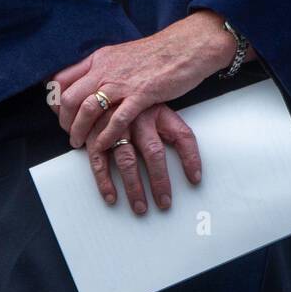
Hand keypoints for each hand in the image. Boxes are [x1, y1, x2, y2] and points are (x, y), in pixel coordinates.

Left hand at [51, 11, 236, 149]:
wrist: (186, 46)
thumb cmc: (157, 53)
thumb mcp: (122, 55)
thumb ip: (105, 68)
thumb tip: (90, 83)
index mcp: (100, 58)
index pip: (62, 78)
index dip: (54, 99)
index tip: (56, 113)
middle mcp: (106, 68)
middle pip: (69, 97)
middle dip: (64, 120)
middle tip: (68, 133)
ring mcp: (123, 82)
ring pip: (88, 109)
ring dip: (79, 131)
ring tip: (79, 144)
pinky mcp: (142, 95)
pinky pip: (117, 119)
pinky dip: (106, 135)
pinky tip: (102, 145)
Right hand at [84, 103, 200, 213]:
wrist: (100, 84)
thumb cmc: (134, 103)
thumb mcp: (157, 106)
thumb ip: (174, 129)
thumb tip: (193, 160)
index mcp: (158, 111)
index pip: (182, 135)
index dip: (191, 158)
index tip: (195, 179)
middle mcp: (138, 118)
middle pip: (154, 152)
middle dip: (160, 180)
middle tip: (164, 202)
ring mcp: (116, 126)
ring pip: (127, 160)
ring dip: (133, 187)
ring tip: (140, 207)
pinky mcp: (95, 134)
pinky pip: (99, 160)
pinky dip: (105, 181)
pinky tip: (112, 197)